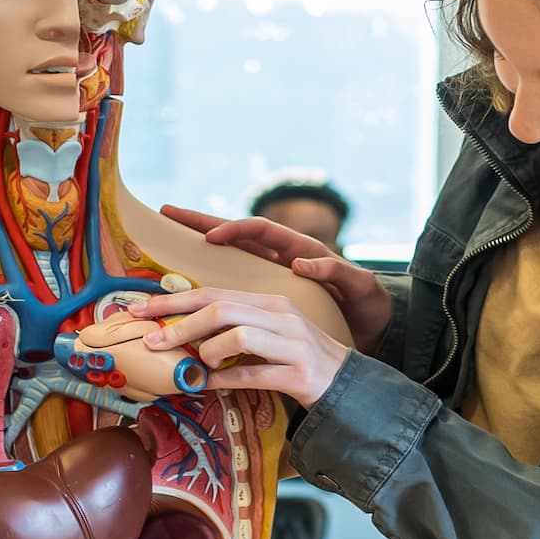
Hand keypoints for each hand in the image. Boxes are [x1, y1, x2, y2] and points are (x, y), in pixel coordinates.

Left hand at [128, 285, 351, 407]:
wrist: (347, 384)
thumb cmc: (298, 358)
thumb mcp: (268, 334)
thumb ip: (233, 327)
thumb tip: (182, 333)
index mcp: (269, 301)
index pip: (213, 293)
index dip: (172, 301)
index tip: (139, 311)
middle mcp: (282, 316)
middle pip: (221, 309)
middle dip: (179, 324)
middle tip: (150, 341)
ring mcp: (292, 344)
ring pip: (239, 336)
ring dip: (208, 352)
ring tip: (198, 365)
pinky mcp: (299, 374)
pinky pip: (254, 375)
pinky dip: (224, 381)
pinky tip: (205, 385)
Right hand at [162, 204, 391, 347]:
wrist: (373, 325)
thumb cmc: (367, 305)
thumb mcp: (360, 288)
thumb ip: (337, 273)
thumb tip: (303, 264)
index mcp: (300, 249)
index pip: (261, 230)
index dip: (235, 230)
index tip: (210, 237)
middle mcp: (281, 256)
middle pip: (235, 233)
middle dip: (201, 222)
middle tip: (167, 213)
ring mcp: (272, 272)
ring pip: (229, 253)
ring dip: (199, 244)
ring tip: (166, 236)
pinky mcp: (267, 291)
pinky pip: (234, 278)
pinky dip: (211, 276)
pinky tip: (186, 282)